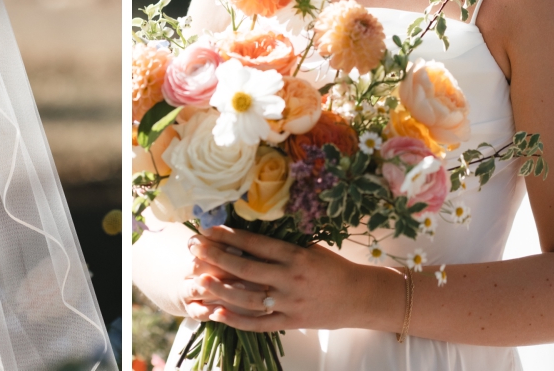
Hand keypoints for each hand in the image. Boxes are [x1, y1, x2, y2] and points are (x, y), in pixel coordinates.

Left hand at [187, 225, 398, 332]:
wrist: (360, 297)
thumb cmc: (332, 268)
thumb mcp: (310, 248)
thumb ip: (282, 244)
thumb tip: (248, 233)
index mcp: (295, 255)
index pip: (256, 243)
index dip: (229, 236)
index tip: (208, 229)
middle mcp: (290, 278)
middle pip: (245, 267)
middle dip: (215, 256)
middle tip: (193, 247)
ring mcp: (290, 303)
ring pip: (248, 297)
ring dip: (220, 288)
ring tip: (198, 279)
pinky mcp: (291, 322)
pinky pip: (260, 324)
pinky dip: (237, 320)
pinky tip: (217, 314)